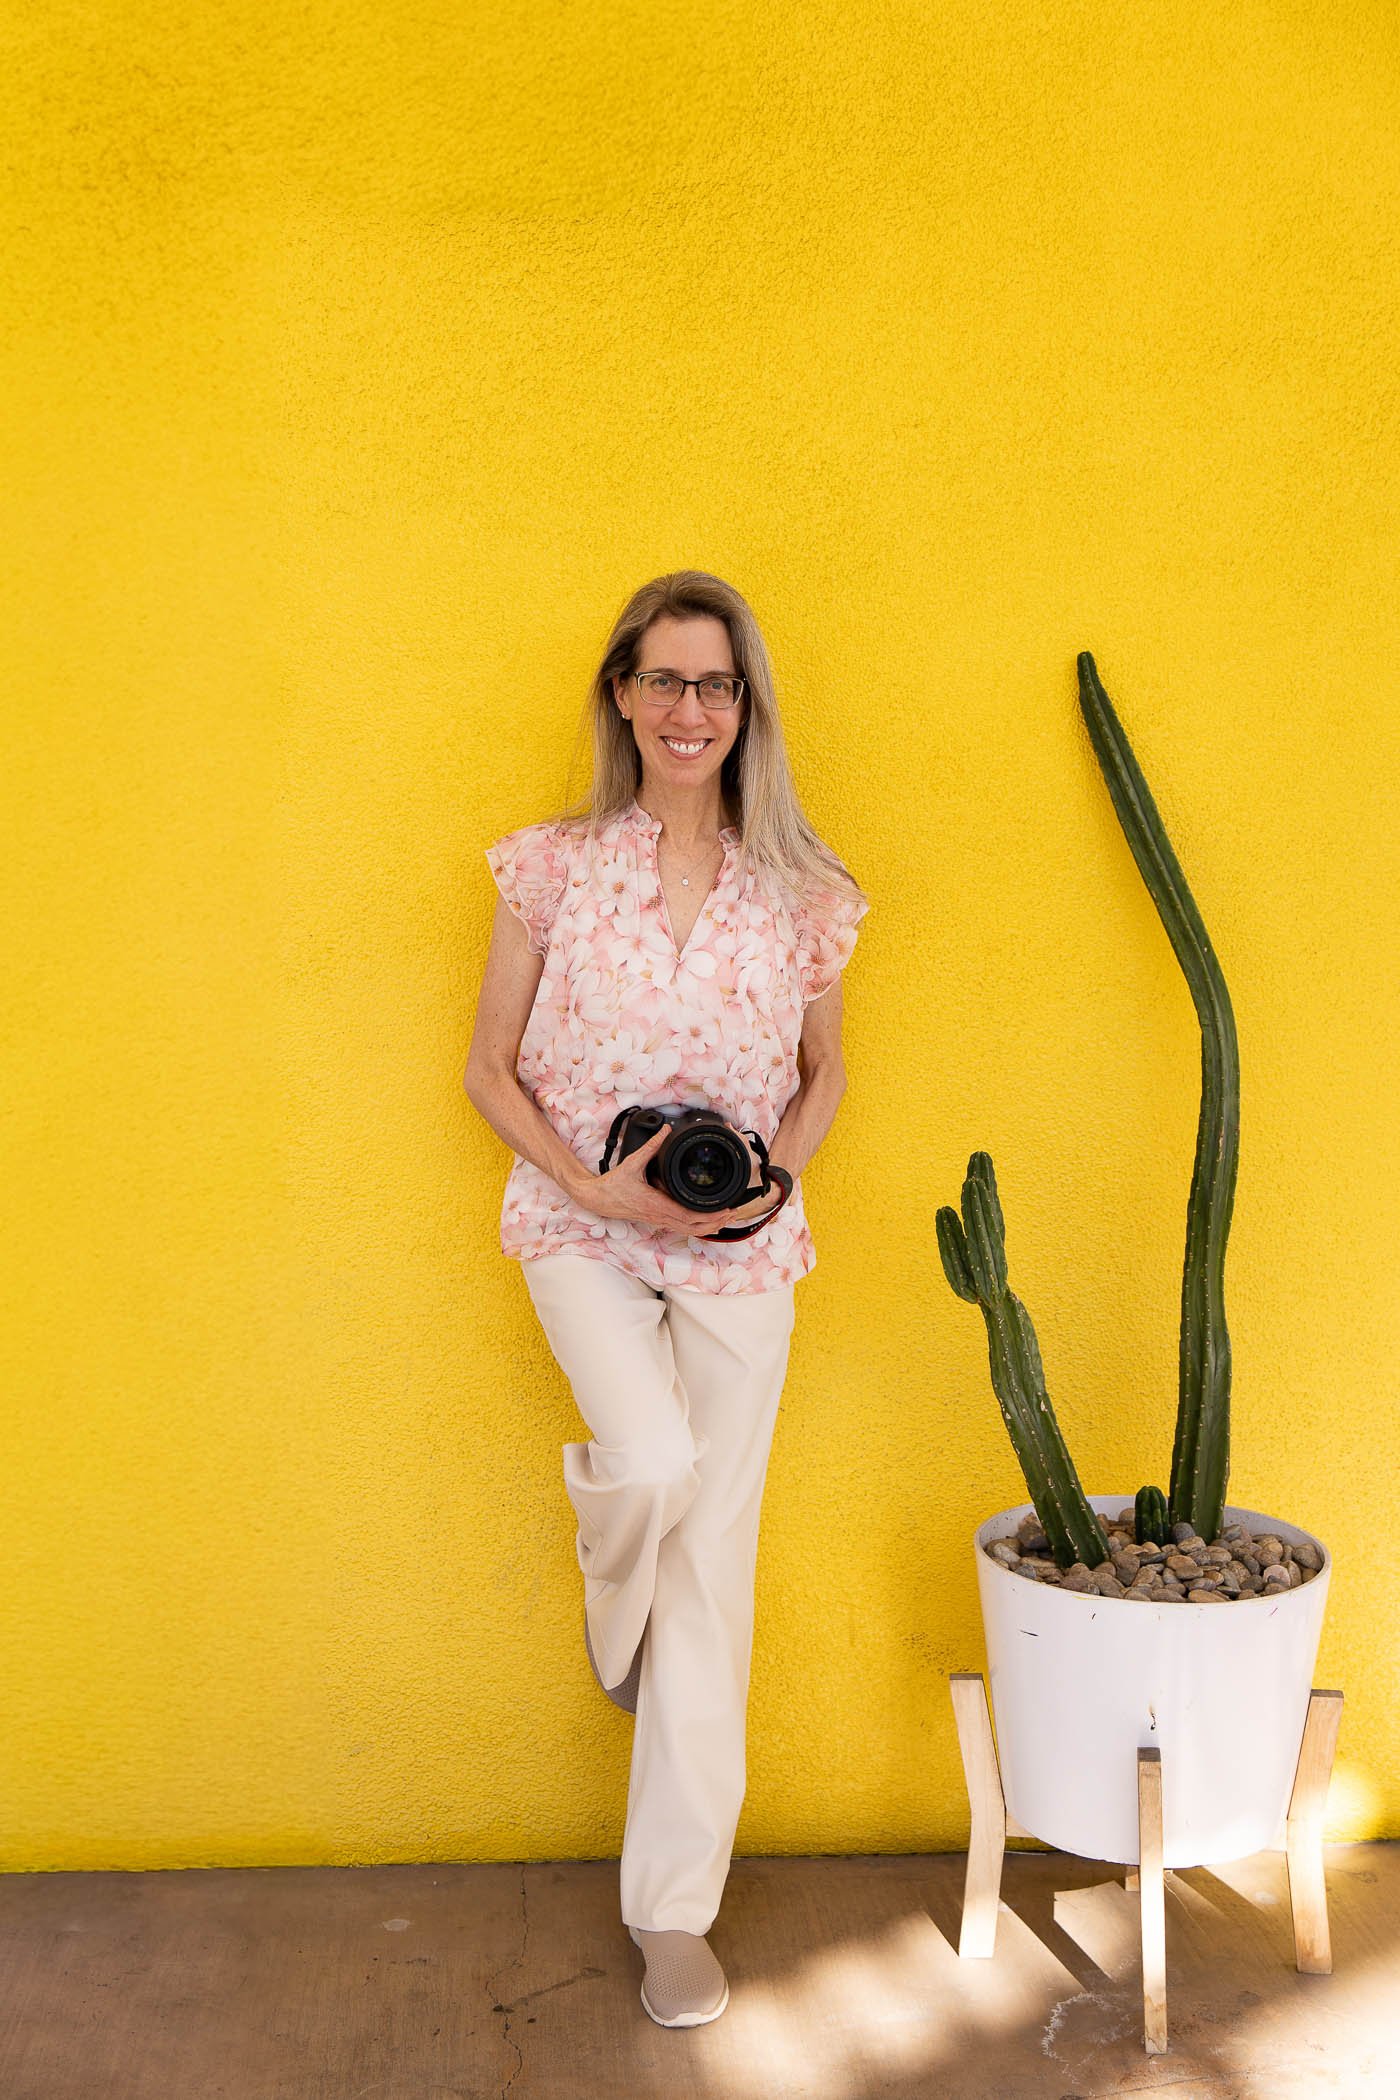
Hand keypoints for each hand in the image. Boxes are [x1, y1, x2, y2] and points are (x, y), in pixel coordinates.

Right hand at [571, 1127, 749, 1237]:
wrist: (597, 1199)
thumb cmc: (613, 1184)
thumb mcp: (633, 1162)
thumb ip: (651, 1146)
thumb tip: (664, 1131)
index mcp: (655, 1204)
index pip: (688, 1216)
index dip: (709, 1215)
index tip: (723, 1208)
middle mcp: (659, 1216)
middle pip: (693, 1227)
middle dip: (715, 1222)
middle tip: (732, 1212)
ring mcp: (658, 1220)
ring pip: (687, 1230)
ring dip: (707, 1226)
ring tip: (724, 1218)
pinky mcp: (656, 1219)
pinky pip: (679, 1227)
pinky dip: (695, 1226)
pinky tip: (705, 1221)